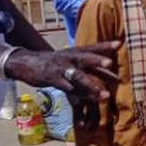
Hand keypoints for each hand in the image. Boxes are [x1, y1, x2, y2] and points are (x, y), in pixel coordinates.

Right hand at [5, 41, 121, 103]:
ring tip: (106, 96)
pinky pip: (67, 88)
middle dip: (97, 60)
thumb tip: (113, 64)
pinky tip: (86, 102)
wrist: (27, 63)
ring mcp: (62, 69)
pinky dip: (77, 95)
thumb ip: (92, 63)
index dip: (105, 45)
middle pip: (85, 58)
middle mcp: (70, 58)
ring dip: (92, 86)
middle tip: (110, 62)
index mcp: (76, 52)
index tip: (118, 43)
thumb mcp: (73, 58)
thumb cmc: (57, 62)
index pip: (92, 47)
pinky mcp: (53, 80)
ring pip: (78, 76)